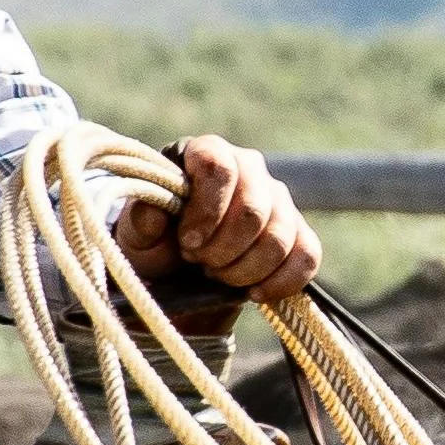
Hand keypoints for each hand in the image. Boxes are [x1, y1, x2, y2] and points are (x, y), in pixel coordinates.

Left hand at [114, 134, 323, 311]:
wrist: (179, 274)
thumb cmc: (156, 244)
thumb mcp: (137, 234)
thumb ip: (143, 220)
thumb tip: (154, 210)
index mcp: (208, 152)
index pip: (220, 168)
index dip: (206, 211)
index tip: (188, 243)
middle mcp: (249, 167)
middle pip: (253, 209)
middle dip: (223, 249)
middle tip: (200, 263)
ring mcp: (279, 199)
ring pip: (279, 237)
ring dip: (244, 269)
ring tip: (218, 275)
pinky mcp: (298, 233)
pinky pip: (307, 255)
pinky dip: (280, 281)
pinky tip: (253, 292)